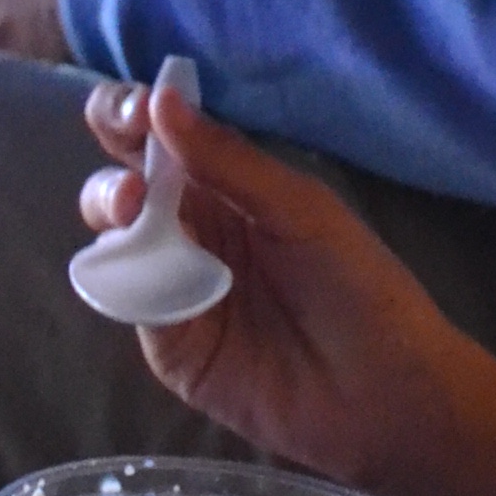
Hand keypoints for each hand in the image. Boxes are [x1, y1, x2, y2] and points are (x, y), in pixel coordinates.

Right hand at [78, 72, 469, 486]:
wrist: (385, 394)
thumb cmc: (360, 288)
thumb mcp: (301, 211)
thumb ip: (229, 162)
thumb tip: (161, 101)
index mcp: (229, 189)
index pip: (162, 141)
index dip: (133, 117)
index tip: (132, 111)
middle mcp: (194, 233)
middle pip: (123, 189)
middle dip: (113, 176)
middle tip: (133, 186)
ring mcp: (176, 290)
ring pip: (115, 243)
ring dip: (110, 219)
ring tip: (133, 213)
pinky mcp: (170, 346)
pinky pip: (131, 304)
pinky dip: (129, 281)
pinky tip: (150, 272)